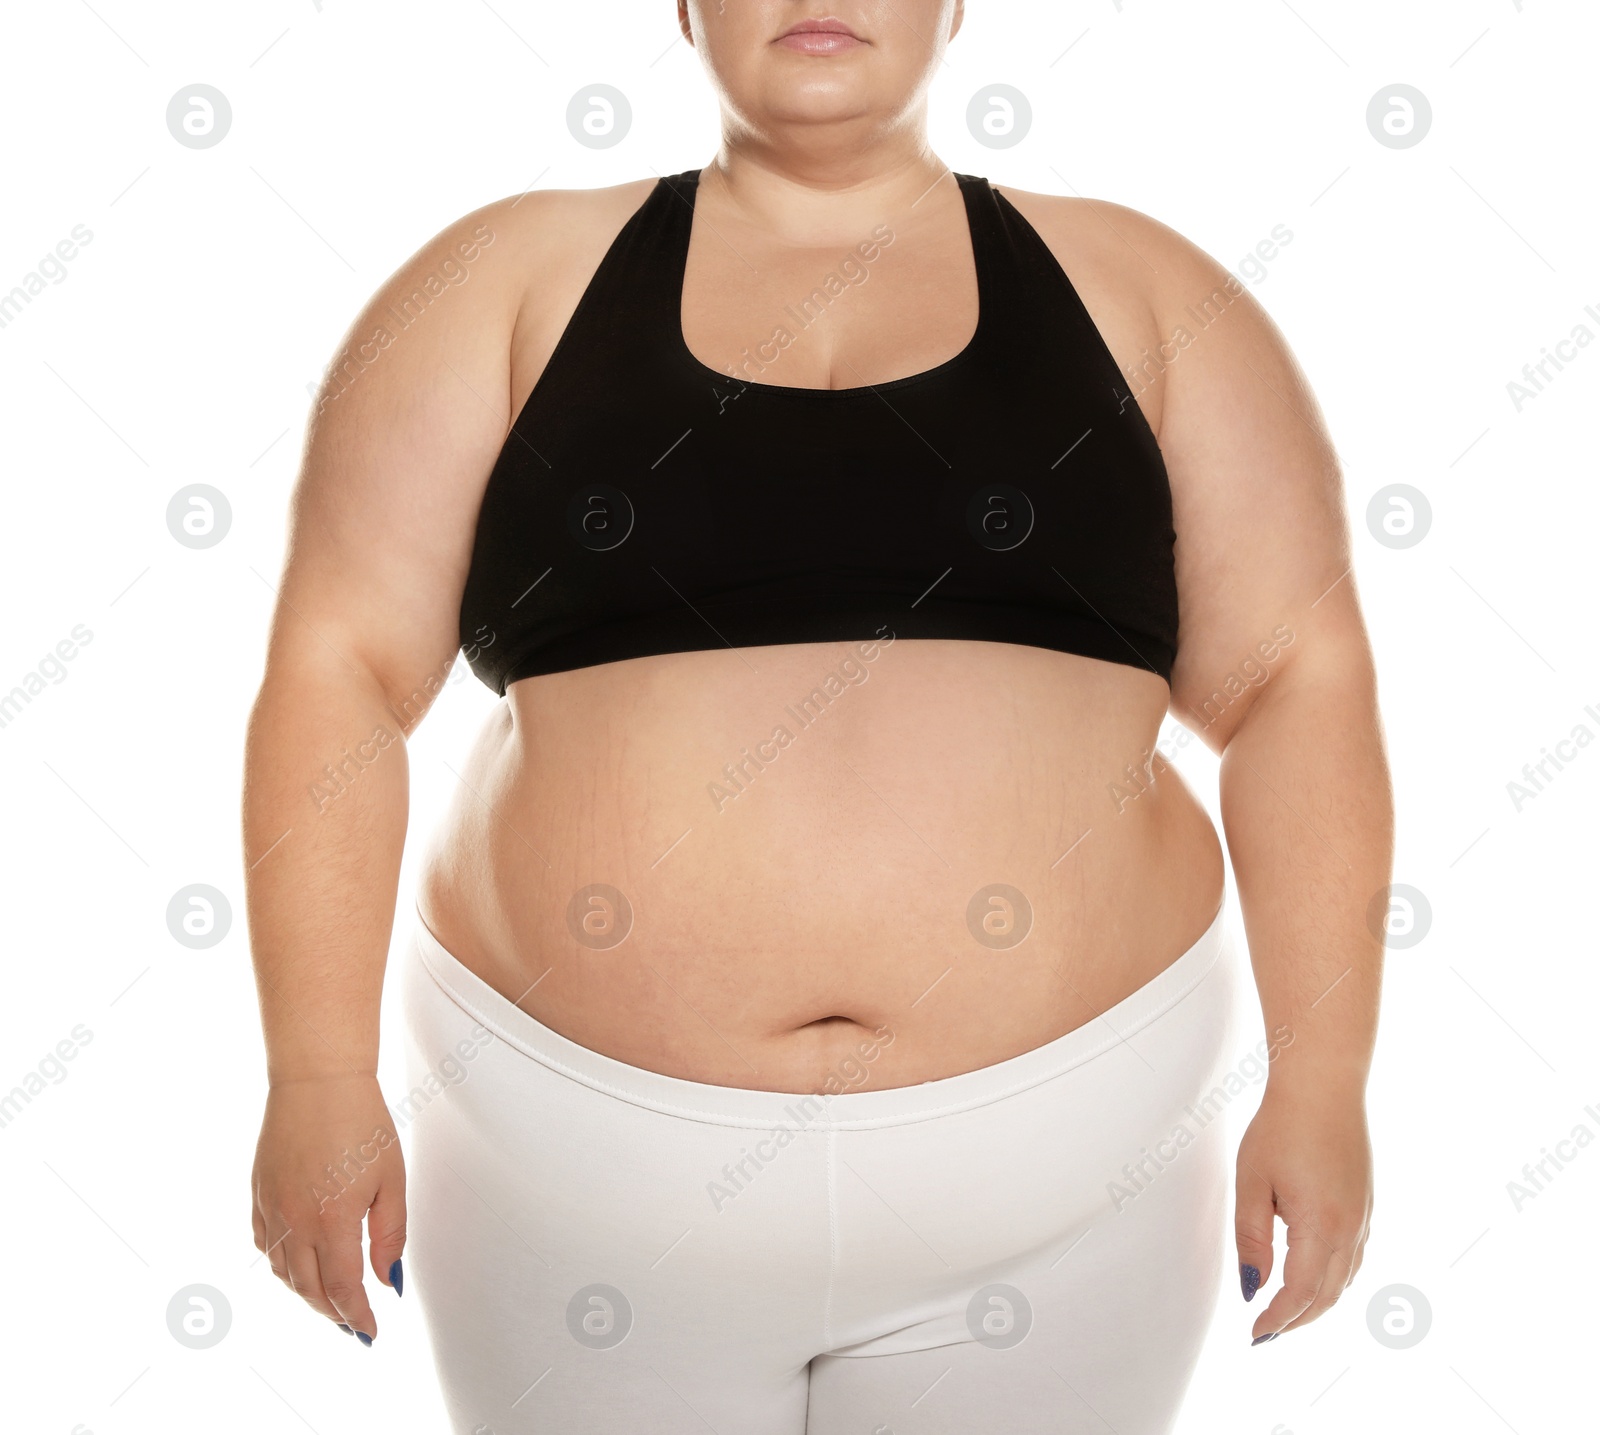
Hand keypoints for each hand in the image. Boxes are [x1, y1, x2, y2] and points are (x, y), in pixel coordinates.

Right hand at [250, 1074, 405, 1342]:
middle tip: (352, 1324)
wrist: (318, 1080)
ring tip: (329, 1302)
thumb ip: (390, 1235)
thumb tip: (388, 1281)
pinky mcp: (259, 1193)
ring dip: (306, 1294)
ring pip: (283, 1273)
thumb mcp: (391, 1179)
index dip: (357, 1316)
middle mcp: (296, 1222)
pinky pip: (265, 1246)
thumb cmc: (362, 1121)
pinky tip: (297, 1267)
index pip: (343, 1289)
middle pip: (310, 1289)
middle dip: (333, 1313)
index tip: (369, 1332)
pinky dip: (281, 1266)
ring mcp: (273, 1208)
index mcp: (333, 1221)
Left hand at [1235, 1080, 1371, 1342]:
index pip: (1298, 1293)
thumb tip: (1252, 1285)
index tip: (1255, 1335)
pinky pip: (1354, 1258)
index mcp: (1320, 1227)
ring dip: (1317, 1303)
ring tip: (1286, 1313)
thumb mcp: (1252, 1182)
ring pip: (1344, 1280)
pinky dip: (1333, 1280)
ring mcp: (1363, 1217)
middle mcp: (1350, 1229)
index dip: (1277, 1320)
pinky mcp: (1365, 1204)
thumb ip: (1252, 1238)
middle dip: (1296, 1320)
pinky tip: (1314, 1278)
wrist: (1323, 1086)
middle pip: (1326, 1295)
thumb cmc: (1282, 1127)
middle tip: (1267, 1333)